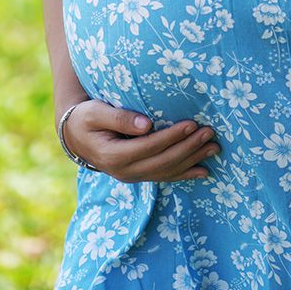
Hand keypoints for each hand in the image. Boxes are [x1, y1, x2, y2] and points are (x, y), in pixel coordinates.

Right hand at [61, 99, 220, 182]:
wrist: (76, 136)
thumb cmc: (86, 118)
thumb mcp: (96, 113)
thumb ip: (120, 118)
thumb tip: (146, 125)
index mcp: (114, 156)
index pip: (149, 147)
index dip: (171, 137)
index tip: (192, 124)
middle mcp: (125, 171)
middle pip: (163, 162)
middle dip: (188, 148)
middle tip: (210, 133)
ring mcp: (133, 176)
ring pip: (167, 172)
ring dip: (192, 161)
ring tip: (214, 148)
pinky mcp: (139, 175)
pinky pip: (165, 176)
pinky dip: (185, 174)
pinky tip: (204, 170)